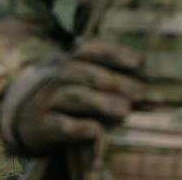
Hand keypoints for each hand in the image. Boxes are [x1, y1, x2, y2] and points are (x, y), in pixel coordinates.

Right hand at [4, 41, 143, 154]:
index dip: (113, 53)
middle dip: (113, 81)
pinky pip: (58, 124)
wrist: (30, 124)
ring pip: (71, 96)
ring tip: (124, 110)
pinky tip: (95, 131)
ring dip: (98, 101)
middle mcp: (59, 80)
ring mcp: (48, 102)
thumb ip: (112, 80)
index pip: (89, 51)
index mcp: (72, 66)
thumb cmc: (71, 103)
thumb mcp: (86, 85)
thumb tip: (150, 81)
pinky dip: (77, 127)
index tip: (139, 62)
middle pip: (83, 72)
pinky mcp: (42, 127)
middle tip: (140, 93)